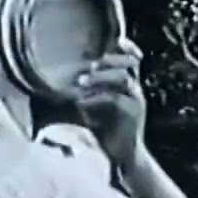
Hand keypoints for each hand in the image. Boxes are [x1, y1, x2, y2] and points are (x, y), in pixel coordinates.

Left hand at [73, 38, 146, 169]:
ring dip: (101, 77)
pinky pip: (116, 100)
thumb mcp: (92, 107)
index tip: (113, 40)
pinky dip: (97, 99)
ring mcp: (137, 101)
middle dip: (110, 59)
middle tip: (89, 63)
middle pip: (129, 64)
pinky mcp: (133, 114)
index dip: (127, 47)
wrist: (122, 157)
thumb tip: (61, 83)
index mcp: (129, 85)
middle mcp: (135, 90)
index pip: (133, 59)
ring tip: (81, 82)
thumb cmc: (105, 131)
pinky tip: (81, 102)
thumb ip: (85, 93)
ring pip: (124, 79)